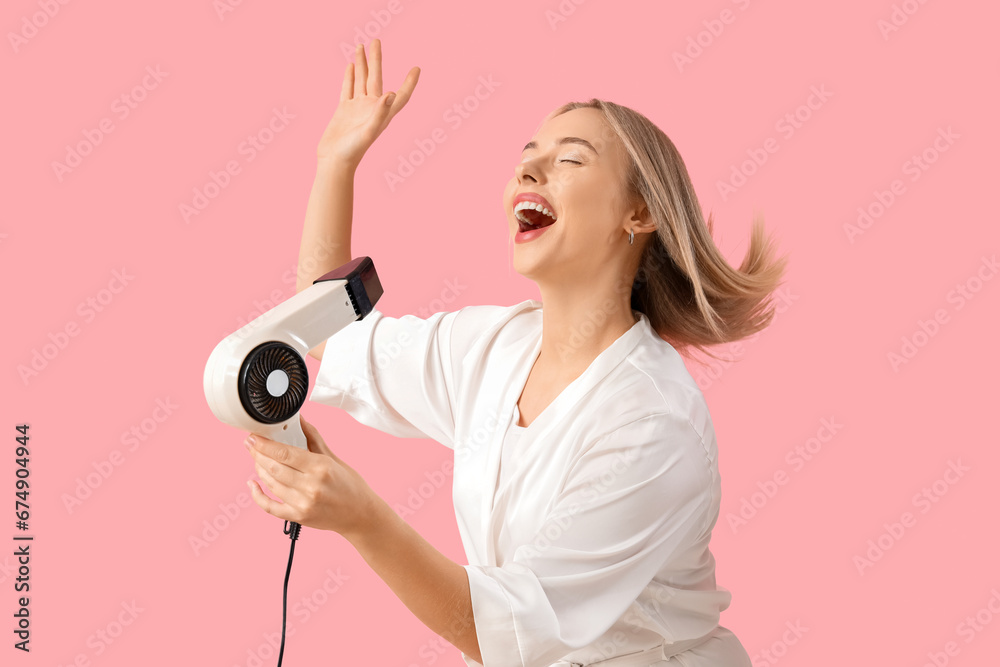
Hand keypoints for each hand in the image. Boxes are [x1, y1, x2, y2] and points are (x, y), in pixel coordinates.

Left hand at [245, 415, 375, 537]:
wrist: (360, 515)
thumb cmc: (350, 485)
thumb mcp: (334, 459)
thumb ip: (313, 438)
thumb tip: (299, 420)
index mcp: (321, 467)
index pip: (285, 453)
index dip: (265, 444)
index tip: (254, 437)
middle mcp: (311, 486)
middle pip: (274, 468)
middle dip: (258, 454)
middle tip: (250, 445)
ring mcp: (303, 504)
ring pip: (271, 484)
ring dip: (259, 470)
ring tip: (256, 459)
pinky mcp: (298, 517)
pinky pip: (269, 507)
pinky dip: (257, 495)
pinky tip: (252, 484)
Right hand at [317, 38, 419, 166]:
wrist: (334, 161)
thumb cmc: (353, 151)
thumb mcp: (369, 132)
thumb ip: (380, 113)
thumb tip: (392, 93)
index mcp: (383, 114)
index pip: (401, 95)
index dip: (410, 82)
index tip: (417, 68)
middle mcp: (372, 108)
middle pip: (376, 78)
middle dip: (376, 59)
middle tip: (376, 40)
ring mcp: (357, 107)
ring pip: (361, 79)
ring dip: (362, 64)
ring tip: (361, 45)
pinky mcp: (344, 109)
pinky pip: (348, 88)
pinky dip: (349, 76)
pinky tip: (350, 65)